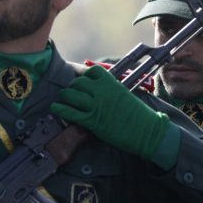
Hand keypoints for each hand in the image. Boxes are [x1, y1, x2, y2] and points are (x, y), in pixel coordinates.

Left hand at [51, 65, 171, 160]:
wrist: (146, 131)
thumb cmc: (138, 114)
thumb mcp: (124, 94)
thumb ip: (110, 89)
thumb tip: (98, 88)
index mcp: (111, 83)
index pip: (90, 71)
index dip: (82, 74)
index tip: (79, 78)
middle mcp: (102, 91)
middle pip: (77, 82)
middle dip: (72, 87)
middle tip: (70, 92)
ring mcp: (96, 106)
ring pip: (71, 95)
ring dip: (64, 97)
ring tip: (62, 99)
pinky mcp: (92, 121)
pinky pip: (71, 113)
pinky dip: (61, 109)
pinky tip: (56, 108)